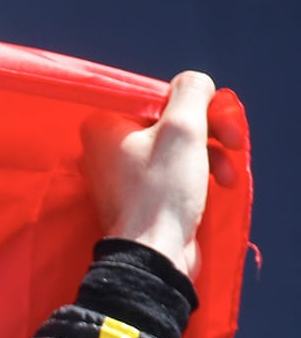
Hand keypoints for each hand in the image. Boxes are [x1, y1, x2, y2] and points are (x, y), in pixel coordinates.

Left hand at [82, 71, 246, 280]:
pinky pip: (177, 169)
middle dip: (211, 130)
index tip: (219, 121)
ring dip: (212, 153)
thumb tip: (195, 83)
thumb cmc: (161, 190)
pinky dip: (202, 172)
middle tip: (234, 141)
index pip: (159, 96)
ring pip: (180, 145)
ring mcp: (125, 174)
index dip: (197, 105)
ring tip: (227, 175)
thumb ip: (191, 92)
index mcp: (104, 125)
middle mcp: (108, 147)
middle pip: (172, 120)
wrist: (154, 254)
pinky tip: (222, 184)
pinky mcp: (144, 195)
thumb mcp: (182, 128)